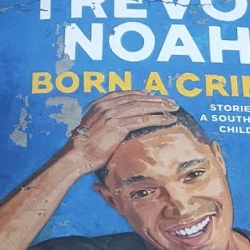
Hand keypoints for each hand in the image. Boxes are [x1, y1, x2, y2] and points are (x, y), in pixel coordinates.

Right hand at [61, 91, 179, 176]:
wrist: (76, 156)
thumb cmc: (84, 147)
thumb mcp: (93, 128)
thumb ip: (105, 122)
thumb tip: (118, 126)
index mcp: (99, 104)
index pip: (125, 94)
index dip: (141, 93)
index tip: (153, 95)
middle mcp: (106, 106)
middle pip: (136, 98)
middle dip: (156, 99)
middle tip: (170, 101)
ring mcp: (112, 115)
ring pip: (142, 107)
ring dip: (160, 106)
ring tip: (173, 109)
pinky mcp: (118, 126)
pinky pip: (143, 120)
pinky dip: (158, 119)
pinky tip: (168, 120)